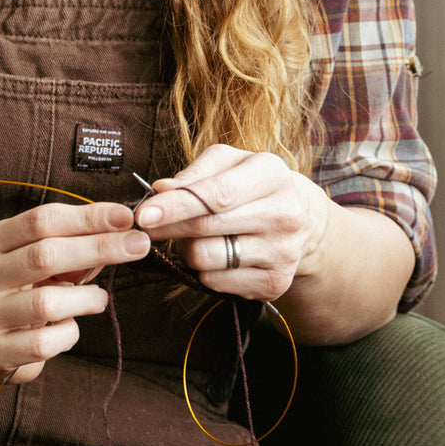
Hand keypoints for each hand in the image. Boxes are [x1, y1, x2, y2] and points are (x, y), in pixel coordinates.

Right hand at [0, 201, 149, 387]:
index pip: (41, 220)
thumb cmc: (12, 291)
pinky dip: (69, 333)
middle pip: (46, 254)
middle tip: (138, 245)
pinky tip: (70, 326)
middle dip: (99, 247)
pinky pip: (43, 343)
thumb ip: (64, 247)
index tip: (125, 216)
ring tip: (99, 297)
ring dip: (86, 297)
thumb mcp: (27, 261)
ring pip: (46, 302)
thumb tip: (118, 231)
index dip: (86, 216)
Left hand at [134, 144, 330, 302]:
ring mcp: (282, 253)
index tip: (144, 214)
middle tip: (147, 224)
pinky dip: (204, 269)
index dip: (176, 205)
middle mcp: (284, 215)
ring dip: (186, 248)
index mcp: (272, 175)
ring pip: (206, 258)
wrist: (300, 218)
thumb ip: (194, 173)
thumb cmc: (251, 182)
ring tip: (194, 235)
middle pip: (206, 228)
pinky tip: (215, 253)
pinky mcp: (275, 283)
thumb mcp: (228, 162)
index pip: (217, 195)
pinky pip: (216, 282)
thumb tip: (161, 190)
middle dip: (167, 227)